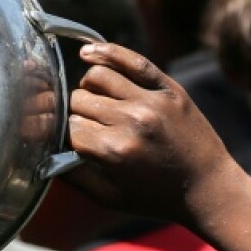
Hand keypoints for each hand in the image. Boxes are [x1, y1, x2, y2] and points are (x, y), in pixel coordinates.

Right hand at [65, 43, 241, 227]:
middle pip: (79, 101)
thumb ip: (73, 177)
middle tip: (87, 128)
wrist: (208, 188)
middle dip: (76, 114)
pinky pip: (132, 60)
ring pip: (98, 76)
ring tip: (96, 103)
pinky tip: (87, 53)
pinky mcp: (169, 88)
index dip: (65, 135)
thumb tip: (42, 154)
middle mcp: (131, 121)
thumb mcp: (109, 199)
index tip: (69, 141)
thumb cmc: (155, 198)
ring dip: (88, 89)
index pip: (68, 128)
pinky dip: (106, 52)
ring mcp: (152, 101)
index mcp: (114, 151)